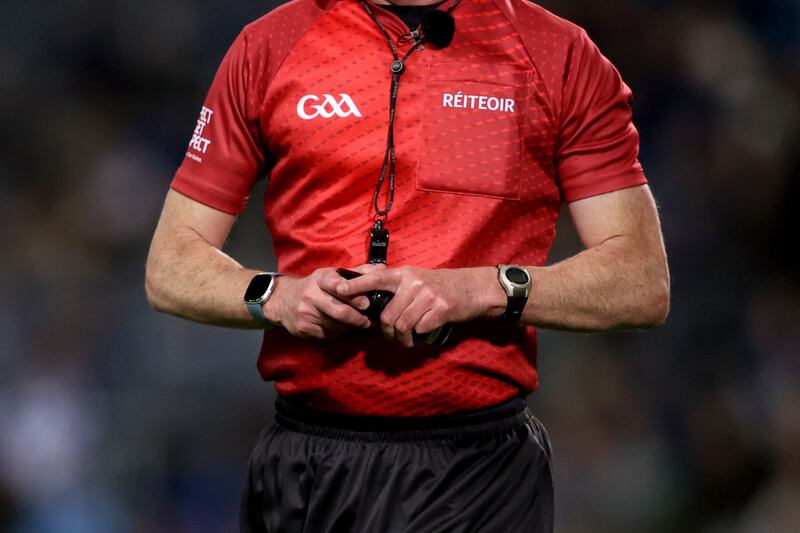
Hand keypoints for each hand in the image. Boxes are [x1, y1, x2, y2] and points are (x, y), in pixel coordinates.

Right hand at [265, 267, 371, 338]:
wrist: (283, 300)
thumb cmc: (315, 287)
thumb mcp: (332, 275)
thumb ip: (358, 273)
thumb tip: (383, 269)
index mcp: (320, 278)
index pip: (337, 285)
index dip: (353, 295)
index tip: (366, 303)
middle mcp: (311, 294)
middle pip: (340, 311)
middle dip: (358, 319)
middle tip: (368, 322)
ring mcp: (306, 312)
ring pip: (336, 325)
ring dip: (349, 327)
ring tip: (356, 324)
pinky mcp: (303, 328)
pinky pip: (327, 334)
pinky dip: (337, 333)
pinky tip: (339, 327)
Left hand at [336, 266, 497, 346]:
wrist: (472, 289)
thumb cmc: (441, 286)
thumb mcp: (417, 278)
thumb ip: (396, 286)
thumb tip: (369, 296)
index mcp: (405, 274)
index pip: (375, 277)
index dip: (356, 284)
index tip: (339, 290)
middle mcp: (413, 283)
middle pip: (388, 315)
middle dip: (387, 332)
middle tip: (393, 337)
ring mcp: (427, 295)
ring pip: (402, 326)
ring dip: (403, 339)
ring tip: (408, 339)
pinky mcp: (440, 309)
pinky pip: (419, 330)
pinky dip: (419, 337)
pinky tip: (423, 334)